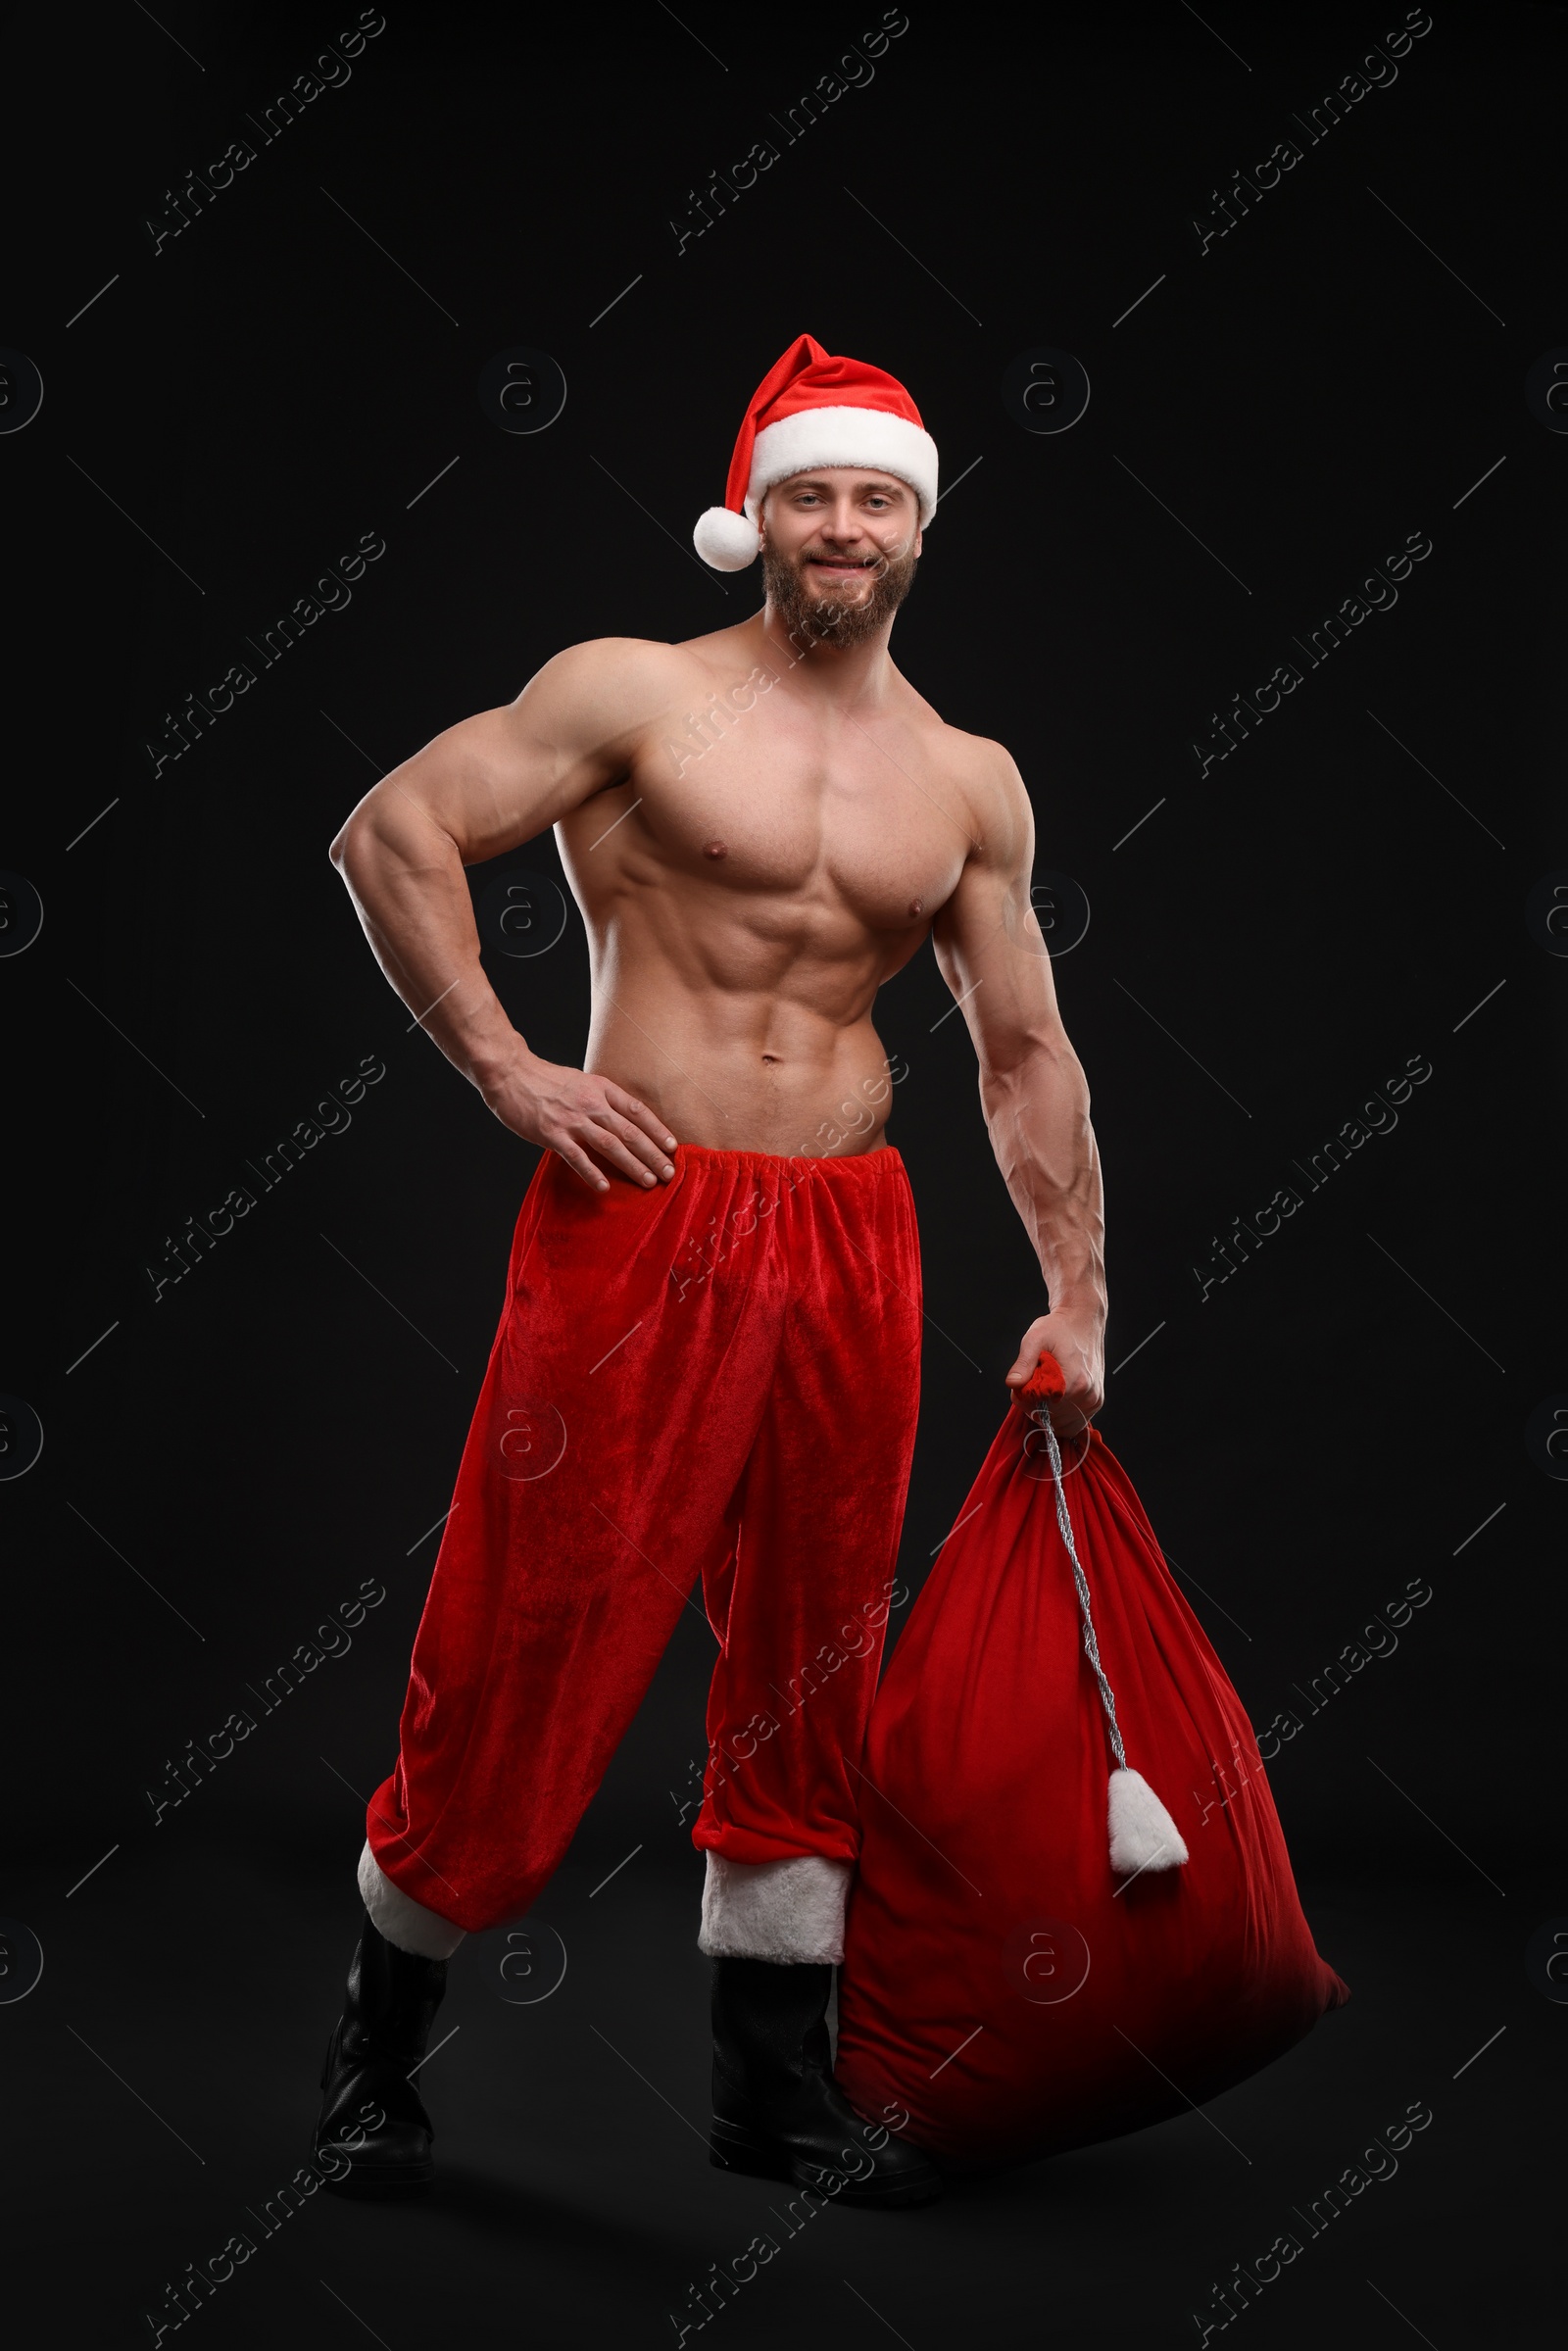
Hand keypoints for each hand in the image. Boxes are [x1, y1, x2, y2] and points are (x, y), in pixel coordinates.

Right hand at [480, 1047, 676, 1192]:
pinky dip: (592, 1173)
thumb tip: (620, 1119)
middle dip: (653, 1154)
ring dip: (632, 1165)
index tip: (672, 1146)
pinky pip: (576, 1157)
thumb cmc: (544, 1080)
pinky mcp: (552, 1133)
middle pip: (629, 1131)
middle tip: (669, 1173)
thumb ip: (600, 1099)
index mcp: (600, 1088)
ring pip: (610, 1145)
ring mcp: (572, 1119)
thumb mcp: (580, 1081)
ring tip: (648, 1181)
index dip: (657, 1129)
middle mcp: (591, 1103)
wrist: (510, 1073)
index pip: (637, 1110)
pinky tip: (604, 1187)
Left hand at [1004, 1307, 1104, 1438]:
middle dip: (1036, 1406)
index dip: (1025, 1399)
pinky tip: (1056, 1397)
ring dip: (1049, 1414)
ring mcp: (1094, 1401)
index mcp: (1073, 1382)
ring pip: (1062, 1426)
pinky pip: (1074, 1423)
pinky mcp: (1096, 1402)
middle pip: (1050, 1420)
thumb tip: (1013, 1383)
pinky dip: (1061, 1416)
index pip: (1039, 1409)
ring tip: (1046, 1389)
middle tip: (1034, 1383)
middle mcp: (1087, 1395)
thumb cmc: (1059, 1328)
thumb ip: (1023, 1364)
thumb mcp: (1035, 1339)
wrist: (1083, 1320)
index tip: (1025, 1383)